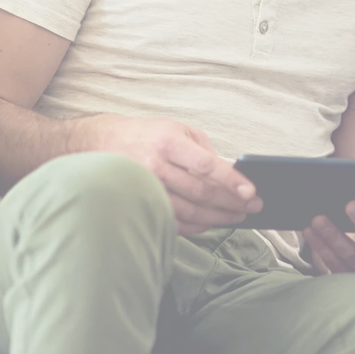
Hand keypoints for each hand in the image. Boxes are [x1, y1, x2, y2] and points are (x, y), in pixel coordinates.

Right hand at [73, 115, 261, 234]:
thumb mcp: (177, 128)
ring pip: (189, 211)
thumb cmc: (146, 135)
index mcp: (168, 142)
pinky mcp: (140, 205)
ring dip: (218, 217)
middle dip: (231, 202)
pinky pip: (174, 222)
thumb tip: (230, 172)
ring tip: (237, 217)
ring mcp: (146, 189)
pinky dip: (197, 225)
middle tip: (253, 206)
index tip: (250, 191)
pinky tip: (211, 222)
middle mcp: (156, 166)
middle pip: (201, 192)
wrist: (101, 143)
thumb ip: (204, 148)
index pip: (206, 165)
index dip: (230, 180)